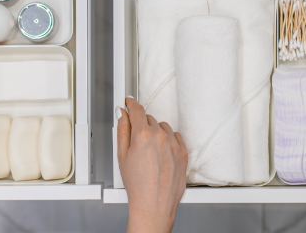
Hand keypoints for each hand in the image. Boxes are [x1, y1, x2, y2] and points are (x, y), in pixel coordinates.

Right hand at [117, 96, 187, 232]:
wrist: (154, 204)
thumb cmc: (137, 184)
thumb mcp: (122, 155)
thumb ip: (122, 130)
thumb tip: (122, 114)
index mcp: (143, 134)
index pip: (137, 109)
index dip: (131, 103)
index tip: (129, 102)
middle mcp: (160, 136)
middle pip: (149, 119)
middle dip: (141, 125)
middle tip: (136, 141)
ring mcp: (174, 144)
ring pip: (162, 127)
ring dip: (155, 132)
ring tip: (149, 152)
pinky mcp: (183, 152)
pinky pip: (175, 137)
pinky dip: (168, 140)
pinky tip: (161, 153)